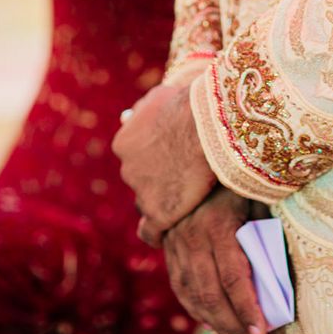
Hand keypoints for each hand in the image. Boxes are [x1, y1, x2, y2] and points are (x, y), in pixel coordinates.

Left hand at [111, 81, 215, 239]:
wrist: (208, 126)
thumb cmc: (189, 105)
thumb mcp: (158, 97)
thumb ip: (143, 110)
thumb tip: (131, 114)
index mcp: (124, 142)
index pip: (134, 156)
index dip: (152, 158)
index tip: (168, 159)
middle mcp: (127, 169)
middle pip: (141, 180)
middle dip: (157, 179)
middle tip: (182, 178)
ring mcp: (142, 193)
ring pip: (149, 202)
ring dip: (164, 201)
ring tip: (186, 201)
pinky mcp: (158, 214)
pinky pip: (151, 231)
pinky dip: (157, 233)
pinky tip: (165, 235)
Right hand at [163, 188, 270, 333]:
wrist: (191, 154)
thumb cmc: (236, 178)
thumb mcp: (256, 195)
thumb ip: (267, 228)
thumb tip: (284, 269)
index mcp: (218, 224)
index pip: (233, 277)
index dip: (248, 309)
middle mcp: (192, 237)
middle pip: (211, 294)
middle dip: (234, 326)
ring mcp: (176, 243)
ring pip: (192, 295)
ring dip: (216, 324)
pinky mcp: (168, 247)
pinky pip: (181, 287)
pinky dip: (196, 310)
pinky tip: (214, 323)